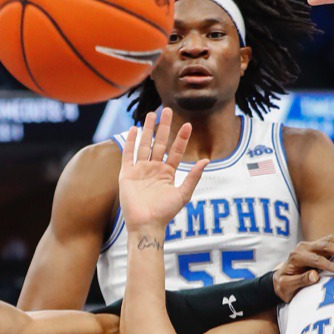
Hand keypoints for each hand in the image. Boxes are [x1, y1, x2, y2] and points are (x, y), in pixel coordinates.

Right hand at [119, 108, 205, 231]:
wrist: (146, 223)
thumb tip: (207, 160)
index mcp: (167, 173)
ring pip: (144, 145)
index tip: (188, 124)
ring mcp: (140, 170)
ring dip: (148, 130)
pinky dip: (131, 142)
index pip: (176, 151)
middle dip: (164, 127)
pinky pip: (128, 154)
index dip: (182, 138)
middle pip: (159, 143)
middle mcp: (154, 169)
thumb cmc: (165, 212)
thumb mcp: (183, 193)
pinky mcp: (127, 174)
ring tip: (151, 114)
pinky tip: (134, 129)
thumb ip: (193, 176)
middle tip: (168, 110)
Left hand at [273, 236, 333, 301]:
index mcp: (296, 256)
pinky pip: (332, 241)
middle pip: (325, 246)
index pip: (315, 259)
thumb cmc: (284, 285)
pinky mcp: (317, 246)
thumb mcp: (287, 286)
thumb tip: (315, 276)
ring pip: (330, 240)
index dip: (329, 264)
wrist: (280, 278)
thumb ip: (300, 280)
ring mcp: (311, 245)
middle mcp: (304, 247)